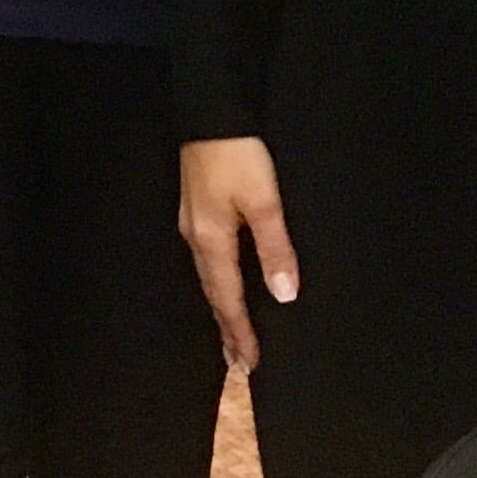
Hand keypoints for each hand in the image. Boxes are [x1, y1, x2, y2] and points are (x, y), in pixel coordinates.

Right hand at [180, 135, 299, 371]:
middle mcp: (197, 237)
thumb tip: (283, 296)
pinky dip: (219, 282)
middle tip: (237, 362)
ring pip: (209, 277)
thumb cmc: (238, 155)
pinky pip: (209, 259)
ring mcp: (193, 222)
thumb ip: (274, 248)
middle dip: (227, 327)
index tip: (249, 365)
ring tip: (232, 332)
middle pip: (213, 293)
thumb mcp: (264, 202)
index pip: (228, 298)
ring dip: (222, 306)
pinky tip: (225, 281)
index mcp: (212, 240)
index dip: (240, 332)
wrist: (210, 111)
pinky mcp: (197, 208)